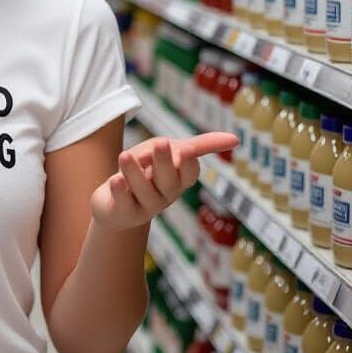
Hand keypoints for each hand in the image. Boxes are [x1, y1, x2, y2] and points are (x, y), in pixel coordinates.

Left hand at [90, 132, 238, 230]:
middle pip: (168, 181)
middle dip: (164, 162)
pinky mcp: (123, 213)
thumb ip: (200, 146)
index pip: (188, 174)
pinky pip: (123, 202)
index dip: (187, 164)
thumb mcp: (170, 151)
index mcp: (178, 180)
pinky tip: (116, 180)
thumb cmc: (147, 171)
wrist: (114, 204)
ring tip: (125, 155)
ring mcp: (145, 206)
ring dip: (134, 172)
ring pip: (143, 190)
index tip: (187, 149)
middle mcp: (165, 195)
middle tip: (160, 143)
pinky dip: (119, 191)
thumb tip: (237, 139)